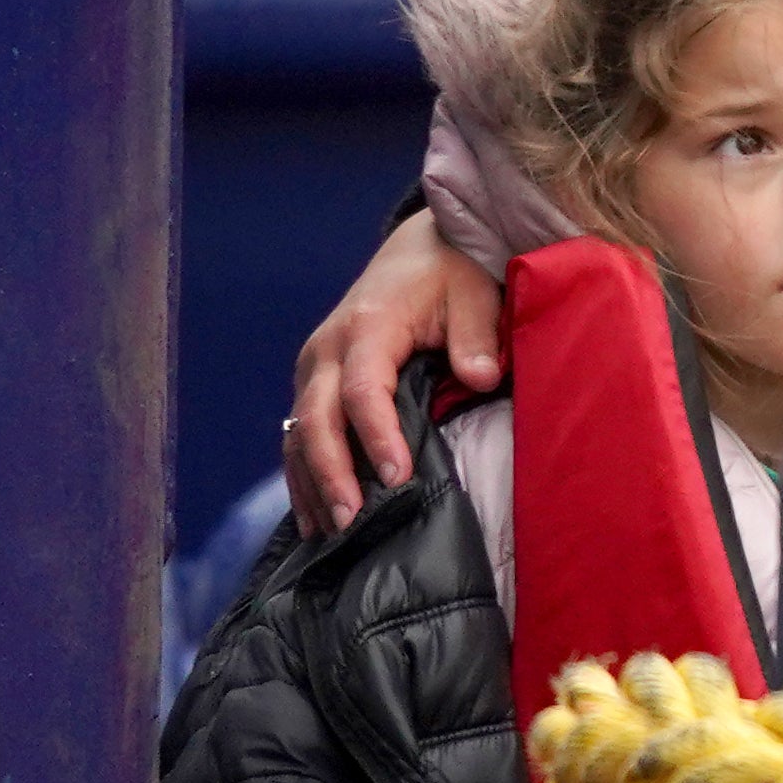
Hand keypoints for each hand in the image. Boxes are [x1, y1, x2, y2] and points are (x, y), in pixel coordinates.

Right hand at [286, 207, 505, 533]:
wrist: (418, 251)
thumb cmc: (452, 272)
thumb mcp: (474, 292)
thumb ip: (477, 335)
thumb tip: (483, 376)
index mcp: (368, 327)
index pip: (363, 390)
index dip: (377, 435)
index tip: (397, 476)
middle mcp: (328, 349)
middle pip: (317, 418)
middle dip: (330, 472)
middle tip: (351, 519)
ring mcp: (314, 367)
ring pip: (299, 432)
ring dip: (311, 482)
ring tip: (330, 531)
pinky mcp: (314, 382)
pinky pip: (299, 433)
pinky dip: (304, 473)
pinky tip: (315, 514)